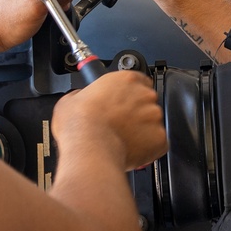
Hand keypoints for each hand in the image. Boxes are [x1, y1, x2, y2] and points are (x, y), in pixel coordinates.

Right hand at [52, 70, 166, 170]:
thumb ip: (83, 94)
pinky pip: (158, 143)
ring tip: (124, 140)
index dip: (130, 94)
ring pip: (153, 123)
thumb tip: (81, 98)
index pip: (138, 80)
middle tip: (120, 124)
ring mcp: (154, 116)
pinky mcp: (160, 138)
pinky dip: (149, 149)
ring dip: (143, 131)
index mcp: (125, 79)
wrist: (89, 148)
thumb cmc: (80, 124)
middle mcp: (144, 95)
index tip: (123, 102)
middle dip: (136, 113)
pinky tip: (132, 151)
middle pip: (147, 102)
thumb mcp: (70, 99)